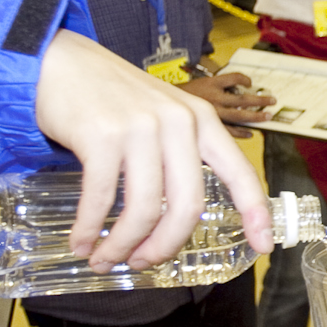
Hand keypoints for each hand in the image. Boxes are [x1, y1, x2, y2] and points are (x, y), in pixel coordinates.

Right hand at [34, 30, 272, 270]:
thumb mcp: (163, 116)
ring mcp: (140, 128)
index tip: (264, 246)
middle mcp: (178, 123)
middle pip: (186, 207)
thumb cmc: (114, 99)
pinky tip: (82, 242)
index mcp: (201, 121)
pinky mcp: (102, 136)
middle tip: (145, 263)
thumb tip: (182, 221)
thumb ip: (179, 156)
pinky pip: (101, 199)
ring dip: (122, 245)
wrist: (63, 62)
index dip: (256, 213)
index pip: (240, 172)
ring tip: (104, 258)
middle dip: (164, 246)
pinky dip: (89, 229)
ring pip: (142, 210)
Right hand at [180, 71, 275, 136]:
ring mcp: (213, 113)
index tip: (251, 83)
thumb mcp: (197, 83)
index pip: (234, 77)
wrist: (163, 105)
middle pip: (243, 99)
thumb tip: (234, 89)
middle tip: (271, 101)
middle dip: (260, 100)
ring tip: (267, 116)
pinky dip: (241, 132)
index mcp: (210, 83)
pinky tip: (249, 133)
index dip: (245, 79)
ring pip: (240, 115)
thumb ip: (215, 86)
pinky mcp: (210, 125)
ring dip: (256, 116)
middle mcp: (214, 97)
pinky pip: (230, 130)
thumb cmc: (180, 95)